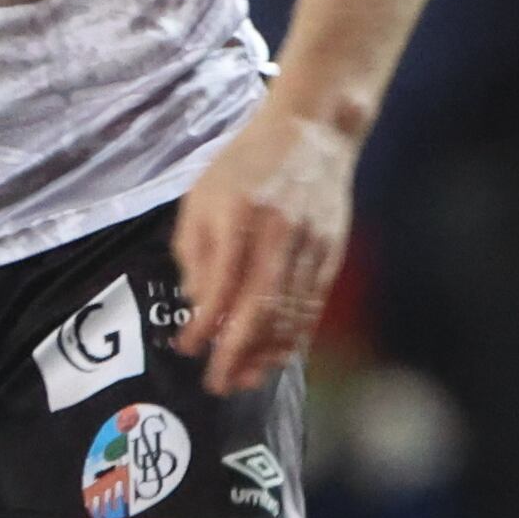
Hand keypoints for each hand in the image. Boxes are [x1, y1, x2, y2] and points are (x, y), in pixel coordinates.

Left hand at [174, 92, 358, 394]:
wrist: (313, 133)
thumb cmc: (246, 164)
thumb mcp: (203, 197)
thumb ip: (195, 252)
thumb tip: (199, 306)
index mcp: (241, 218)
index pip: (220, 287)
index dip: (203, 326)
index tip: (186, 349)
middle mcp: (279, 236)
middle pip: (259, 311)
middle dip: (236, 354)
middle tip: (217, 384)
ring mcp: (311, 247)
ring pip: (290, 314)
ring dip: (266, 354)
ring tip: (245, 379)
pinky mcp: (331, 254)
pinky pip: (312, 306)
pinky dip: (294, 336)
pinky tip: (277, 354)